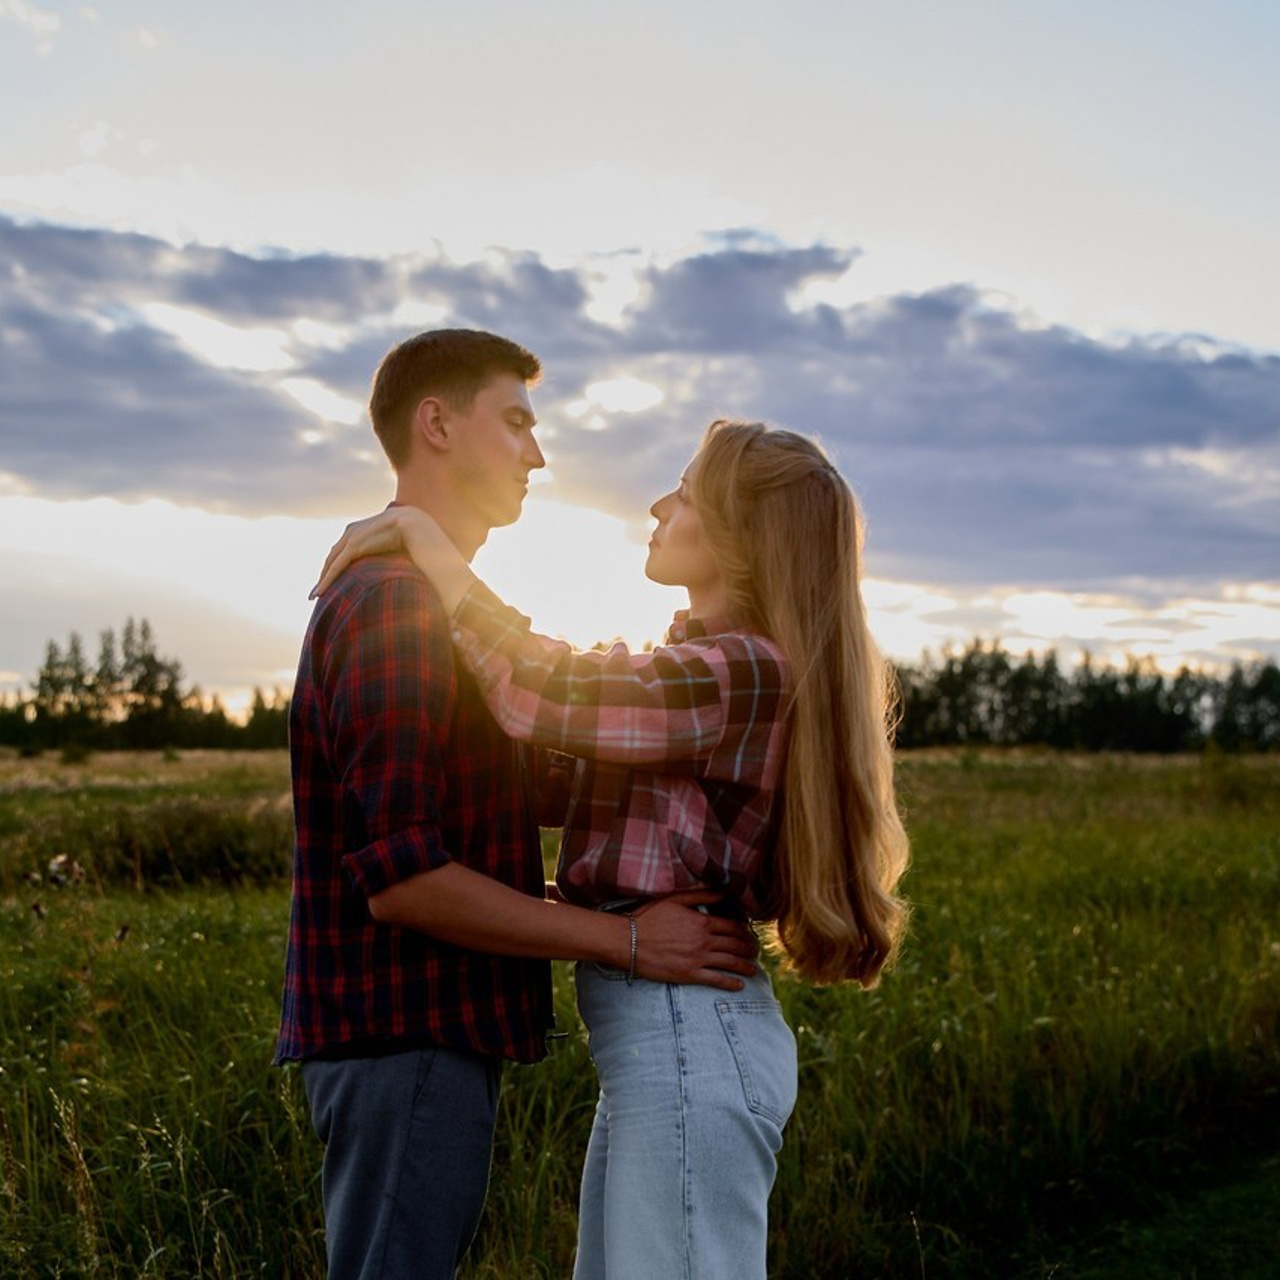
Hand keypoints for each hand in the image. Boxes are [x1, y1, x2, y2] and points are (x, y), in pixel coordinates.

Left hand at [311, 507, 474, 608]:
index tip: (330, 581)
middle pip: (351, 538)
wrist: (460, 585)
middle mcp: (399, 515)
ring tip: (316, 594)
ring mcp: (394, 519)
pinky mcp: (389, 530)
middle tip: (317, 590)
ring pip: (348, 546)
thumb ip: (398, 565)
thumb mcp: (416, 570)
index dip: (344, 559)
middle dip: (331, 565)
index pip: (364, 537)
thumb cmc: (443, 586)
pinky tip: (323, 589)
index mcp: (406, 522)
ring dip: (328, 571)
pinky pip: (353, 552)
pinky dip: (334, 571)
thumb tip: (381, 581)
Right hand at [631, 891, 759, 990]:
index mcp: (702, 921)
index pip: (733, 926)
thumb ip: (701, 895)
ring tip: (753, 968)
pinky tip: (740, 985)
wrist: (628, 941)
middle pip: (735, 945)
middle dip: (749, 949)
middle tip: (756, 952)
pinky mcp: (688, 974)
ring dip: (745, 966)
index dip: (746, 931)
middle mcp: (704, 940)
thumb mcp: (674, 899)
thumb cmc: (648, 917)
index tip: (751, 934)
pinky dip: (730, 983)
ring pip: (729, 962)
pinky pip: (716, 980)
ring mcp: (697, 959)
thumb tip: (722, 891)